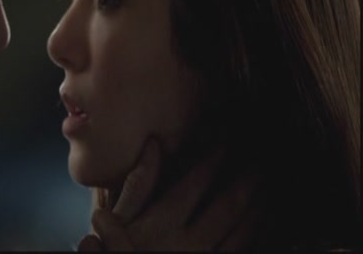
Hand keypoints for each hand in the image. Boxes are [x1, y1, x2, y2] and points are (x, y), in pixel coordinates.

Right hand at [79, 138, 259, 250]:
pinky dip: (255, 233)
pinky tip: (263, 221)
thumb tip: (152, 144)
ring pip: (241, 231)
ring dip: (258, 207)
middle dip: (247, 180)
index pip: (197, 183)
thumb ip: (138, 183)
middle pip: (228, 206)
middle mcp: (188, 241)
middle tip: (262, 160)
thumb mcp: (119, 217)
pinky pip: (240, 250)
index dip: (214, 159)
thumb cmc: (116, 249)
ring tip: (268, 188)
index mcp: (164, 221)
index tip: (227, 140)